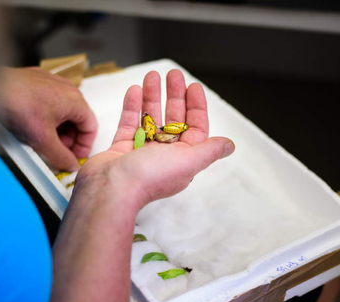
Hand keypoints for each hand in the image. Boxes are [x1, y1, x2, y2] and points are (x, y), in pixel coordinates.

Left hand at [2, 67, 96, 170]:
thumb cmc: (18, 105)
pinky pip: (48, 102)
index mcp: (75, 101)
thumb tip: (70, 165)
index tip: (75, 156)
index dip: (84, 146)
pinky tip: (32, 125)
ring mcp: (51, 83)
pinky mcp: (35, 81)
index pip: (90, 127)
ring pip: (62, 110)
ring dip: (58, 128)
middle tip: (59, 151)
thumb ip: (61, 156)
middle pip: (77, 119)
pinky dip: (46, 116)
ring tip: (44, 140)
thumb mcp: (43, 140)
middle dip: (70, 139)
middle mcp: (66, 89)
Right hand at [74, 69, 234, 208]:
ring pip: (150, 118)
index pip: (195, 128)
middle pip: (173, 120)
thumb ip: (209, 150)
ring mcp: (141, 151)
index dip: (196, 107)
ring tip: (151, 76)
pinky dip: (132, 107)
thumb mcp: (188, 161)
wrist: (110, 189)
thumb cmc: (150, 176)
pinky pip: (129, 123)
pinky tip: (134, 90)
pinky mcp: (122, 148)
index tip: (193, 87)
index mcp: (183, 159)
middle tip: (173, 75)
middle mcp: (164, 155)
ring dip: (152, 96)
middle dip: (174, 96)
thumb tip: (229, 145)